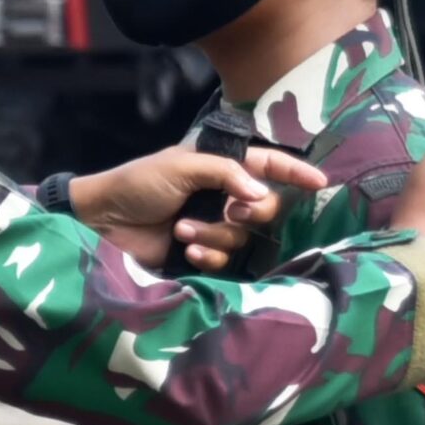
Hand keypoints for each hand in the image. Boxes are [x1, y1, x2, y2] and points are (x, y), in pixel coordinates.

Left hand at [72, 146, 329, 271]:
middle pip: (264, 207)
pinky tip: (187, 250)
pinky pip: (225, 260)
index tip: (320, 183)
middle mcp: (223, 195)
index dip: (295, 173)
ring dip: (216, 235)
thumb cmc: (138, 183)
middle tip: (230, 211)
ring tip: (184, 230)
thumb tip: (257, 191)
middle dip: (252, 211)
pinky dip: (209, 255)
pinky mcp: (201, 253)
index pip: (268, 164)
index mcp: (221, 166)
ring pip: (243, 237)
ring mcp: (213, 225)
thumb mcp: (180, 166)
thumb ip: (223, 172)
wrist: (104, 221)